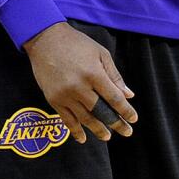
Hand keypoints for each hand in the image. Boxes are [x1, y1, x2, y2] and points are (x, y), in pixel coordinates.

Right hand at [23, 22, 136, 143]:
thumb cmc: (76, 43)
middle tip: (126, 132)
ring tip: (107, 137)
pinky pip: (66, 119)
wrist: (44, 39)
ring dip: (98, 129)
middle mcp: (80, 87)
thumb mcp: (100, 53)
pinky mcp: (53, 98)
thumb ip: (114, 75)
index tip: (133, 118)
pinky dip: (75, 130)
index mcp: (94, 73)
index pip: (114, 98)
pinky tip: (82, 138)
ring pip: (85, 118)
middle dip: (116, 123)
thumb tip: (128, 95)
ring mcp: (65, 94)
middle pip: (101, 111)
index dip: (125, 110)